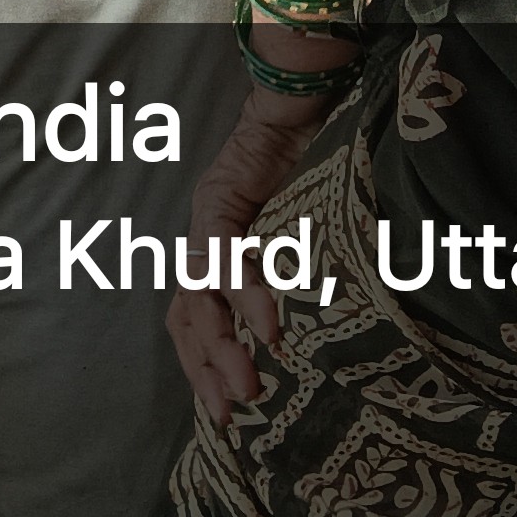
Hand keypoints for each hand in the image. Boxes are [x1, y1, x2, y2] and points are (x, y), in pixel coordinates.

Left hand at [166, 85, 336, 417]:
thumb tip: (328, 334)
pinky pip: (225, 253)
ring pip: (200, 294)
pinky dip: (245, 291)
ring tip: (250, 384)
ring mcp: (208, 220)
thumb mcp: (306, 236)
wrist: (306, 99)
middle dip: (207, 370)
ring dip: (224, 343)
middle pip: (188, 317)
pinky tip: (268, 325)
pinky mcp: (221, 197)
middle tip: (232, 416)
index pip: (194, 322)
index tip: (227, 418)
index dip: (204, 368)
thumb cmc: (315, 166)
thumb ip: (298, 277)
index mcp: (218, 254)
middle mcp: (204, 240)